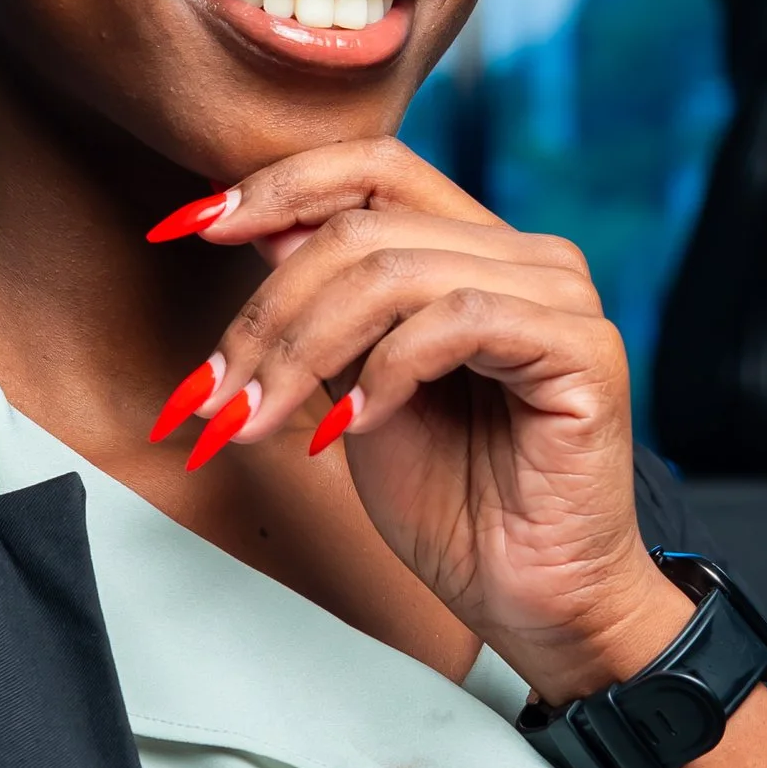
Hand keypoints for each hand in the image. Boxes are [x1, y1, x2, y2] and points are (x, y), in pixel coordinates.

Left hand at [148, 137, 682, 706]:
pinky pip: (457, 320)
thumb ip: (323, 307)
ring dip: (304, 351)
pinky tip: (355, 429)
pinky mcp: (582, 347)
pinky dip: (386, 373)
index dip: (275, 187)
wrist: (527, 599)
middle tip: (215, 393)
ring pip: (395, 272)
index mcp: (475, 248)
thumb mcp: (352, 386)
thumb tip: (256, 228)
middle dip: (267, 313)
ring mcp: (560, 295)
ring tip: (261, 422)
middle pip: (362, 227)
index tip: (184, 228)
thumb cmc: (451, 501)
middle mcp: (525, 254)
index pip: (371, 168)